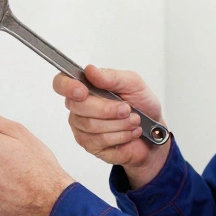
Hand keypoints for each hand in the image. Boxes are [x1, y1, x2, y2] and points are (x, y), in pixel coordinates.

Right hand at [51, 65, 170, 189]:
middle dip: (107, 108)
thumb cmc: (142, 105)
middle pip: (78, 106)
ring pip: (91, 124)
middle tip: (127, 109)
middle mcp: (80, 107)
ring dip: (119, 123)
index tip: (82, 91)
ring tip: (133, 120)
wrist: (154, 132)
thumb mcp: (133, 84)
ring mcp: (82, 127)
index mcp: (87, 87)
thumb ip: (112, 77)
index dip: (67, 87)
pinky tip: (130, 132)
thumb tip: (90, 70)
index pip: (61, 83)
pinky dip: (121, 135)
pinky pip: (100, 140)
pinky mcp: (90, 145)